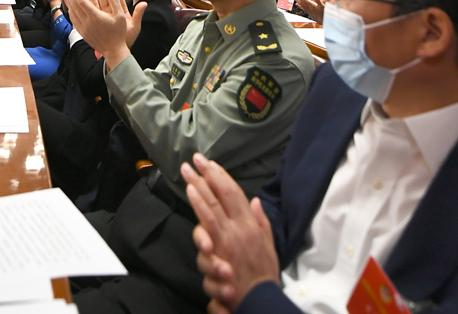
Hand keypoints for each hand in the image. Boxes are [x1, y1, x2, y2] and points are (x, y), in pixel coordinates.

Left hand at [60, 0, 135, 66]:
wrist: (113, 50)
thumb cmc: (118, 33)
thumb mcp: (121, 16)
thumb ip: (115, 2)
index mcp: (95, 16)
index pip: (82, 1)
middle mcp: (87, 22)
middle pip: (74, 6)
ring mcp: (83, 29)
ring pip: (73, 14)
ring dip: (69, 4)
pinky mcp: (82, 34)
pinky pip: (74, 21)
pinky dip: (71, 13)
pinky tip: (72, 10)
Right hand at [97, 0, 145, 47]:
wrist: (117, 50)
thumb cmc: (127, 39)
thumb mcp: (135, 27)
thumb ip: (138, 14)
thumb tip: (145, 3)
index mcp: (122, 12)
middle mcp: (114, 12)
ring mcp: (106, 15)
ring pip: (102, 0)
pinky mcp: (100, 19)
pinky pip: (95, 8)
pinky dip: (93, 1)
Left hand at [181, 153, 280, 311]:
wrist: (260, 298)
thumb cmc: (263, 273)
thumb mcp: (269, 243)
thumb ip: (262, 221)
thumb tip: (256, 201)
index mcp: (251, 223)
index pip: (236, 193)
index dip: (222, 176)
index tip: (210, 163)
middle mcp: (240, 226)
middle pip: (221, 195)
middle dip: (207, 174)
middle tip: (195, 159)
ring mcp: (228, 235)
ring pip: (212, 204)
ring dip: (200, 185)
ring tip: (188, 172)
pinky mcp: (219, 246)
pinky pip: (207, 221)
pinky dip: (199, 204)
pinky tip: (191, 193)